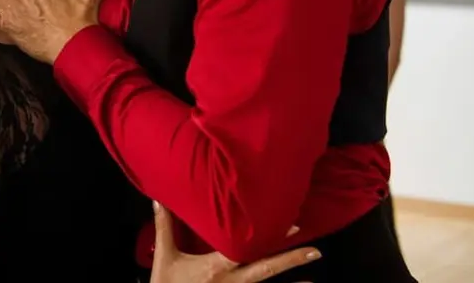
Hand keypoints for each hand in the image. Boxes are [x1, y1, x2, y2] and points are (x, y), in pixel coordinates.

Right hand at [150, 202, 318, 282]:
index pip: (247, 248)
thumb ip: (165, 227)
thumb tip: (158, 199)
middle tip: (315, 252)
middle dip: (291, 260)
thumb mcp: (165, 258)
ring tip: (312, 274)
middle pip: (267, 269)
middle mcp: (232, 281)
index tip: (291, 227)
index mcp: (216, 267)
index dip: (270, 238)